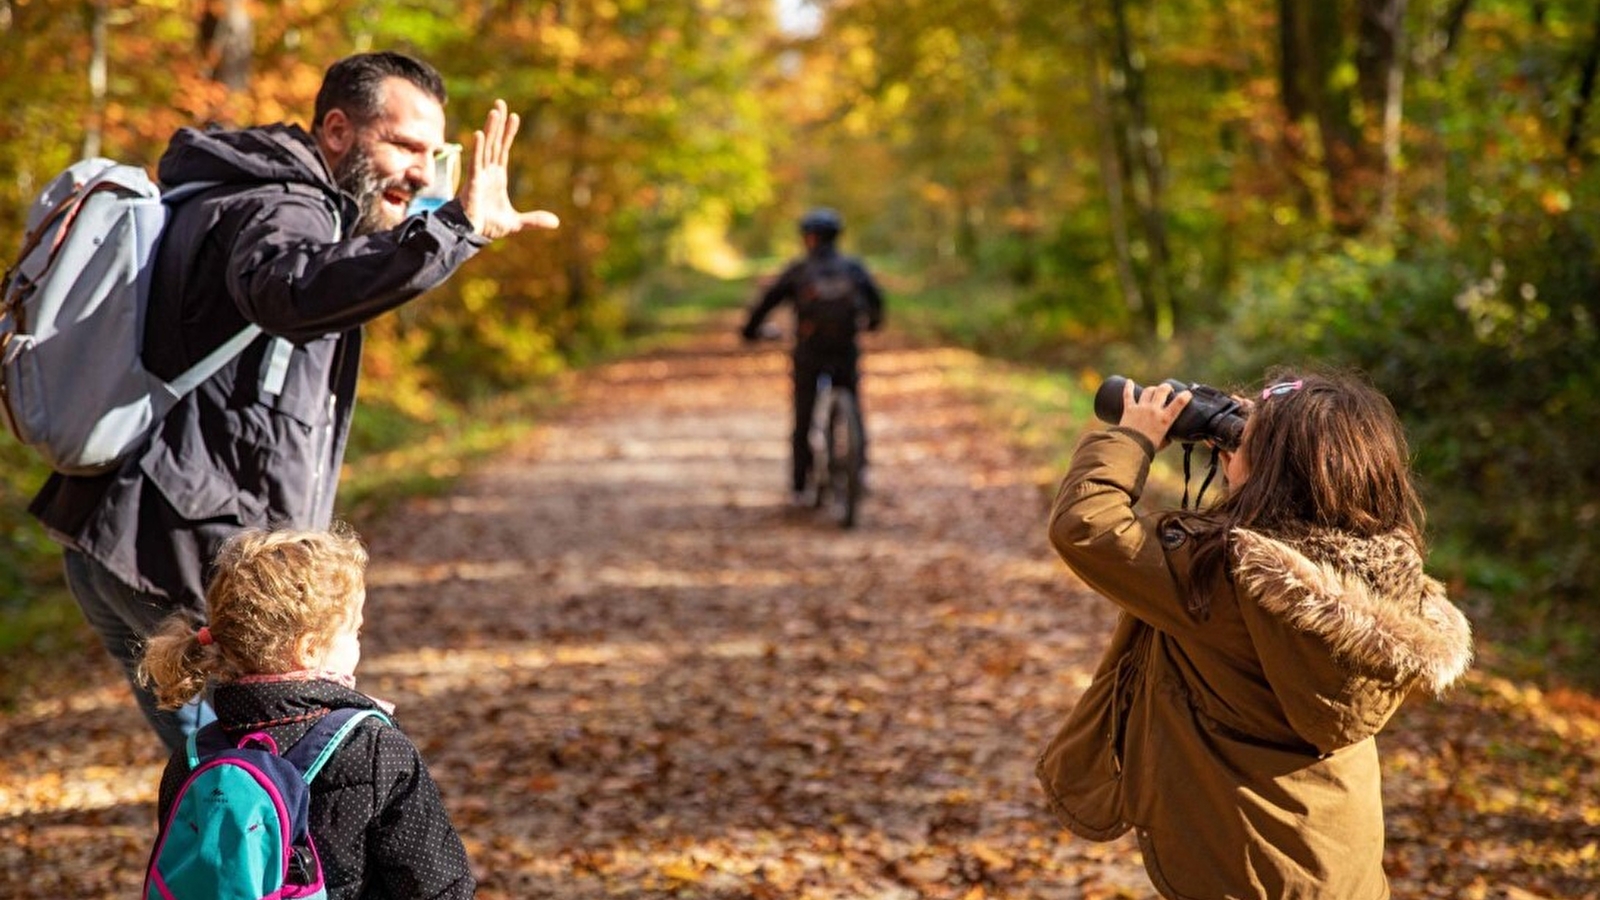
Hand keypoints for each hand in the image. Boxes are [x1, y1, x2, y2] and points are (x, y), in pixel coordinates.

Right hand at [458, 99, 559, 238]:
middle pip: (494, 142)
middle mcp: (488, 171)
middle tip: (500, 103)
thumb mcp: (516, 223)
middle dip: (498, 123)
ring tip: (495, 112)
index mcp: (497, 176)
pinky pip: (476, 162)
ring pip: (486, 147)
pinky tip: (480, 134)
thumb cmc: (488, 226)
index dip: (508, 133)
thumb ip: (534, 220)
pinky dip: (478, 148)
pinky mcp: (473, 182)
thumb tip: (556, 223)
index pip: (503, 149)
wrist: (471, 235)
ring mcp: (480, 174)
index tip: (514, 117)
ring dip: (490, 130)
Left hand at [1118, 379, 1191, 449]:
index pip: (1179, 402)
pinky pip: (1128, 395)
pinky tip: (1129, 381)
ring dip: (1153, 389)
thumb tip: (1170, 437)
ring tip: (1154, 390)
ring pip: (1148, 391)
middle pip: (1162, 390)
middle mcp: (1154, 410)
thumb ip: (1168, 438)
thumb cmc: (1147, 448)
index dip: (1185, 395)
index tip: (1187, 394)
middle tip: (1168, 390)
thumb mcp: (1163, 443)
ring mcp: (1141, 408)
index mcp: (1165, 419)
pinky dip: (1128, 387)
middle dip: (1167, 387)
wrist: (1129, 449)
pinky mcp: (1129, 409)